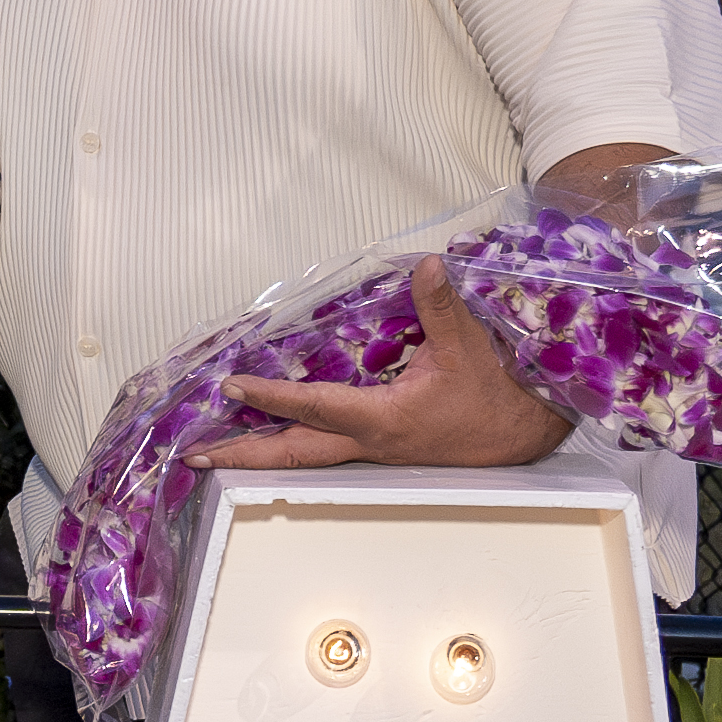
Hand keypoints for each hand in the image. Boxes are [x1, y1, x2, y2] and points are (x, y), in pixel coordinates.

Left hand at [190, 255, 575, 472]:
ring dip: (263, 450)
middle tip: (196, 456)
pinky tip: (275, 430)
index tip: (232, 385)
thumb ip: (441, 307)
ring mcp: (374, 451)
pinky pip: (326, 447)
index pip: (314, 407)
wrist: (526, 435)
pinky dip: (294, 440)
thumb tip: (427, 266)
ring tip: (219, 448)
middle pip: (294, 453)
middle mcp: (370, 443)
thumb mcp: (469, 347)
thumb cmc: (498, 395)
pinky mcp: (382, 447)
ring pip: (307, 454)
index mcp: (384, 420)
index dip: (271, 395)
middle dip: (244, 454)